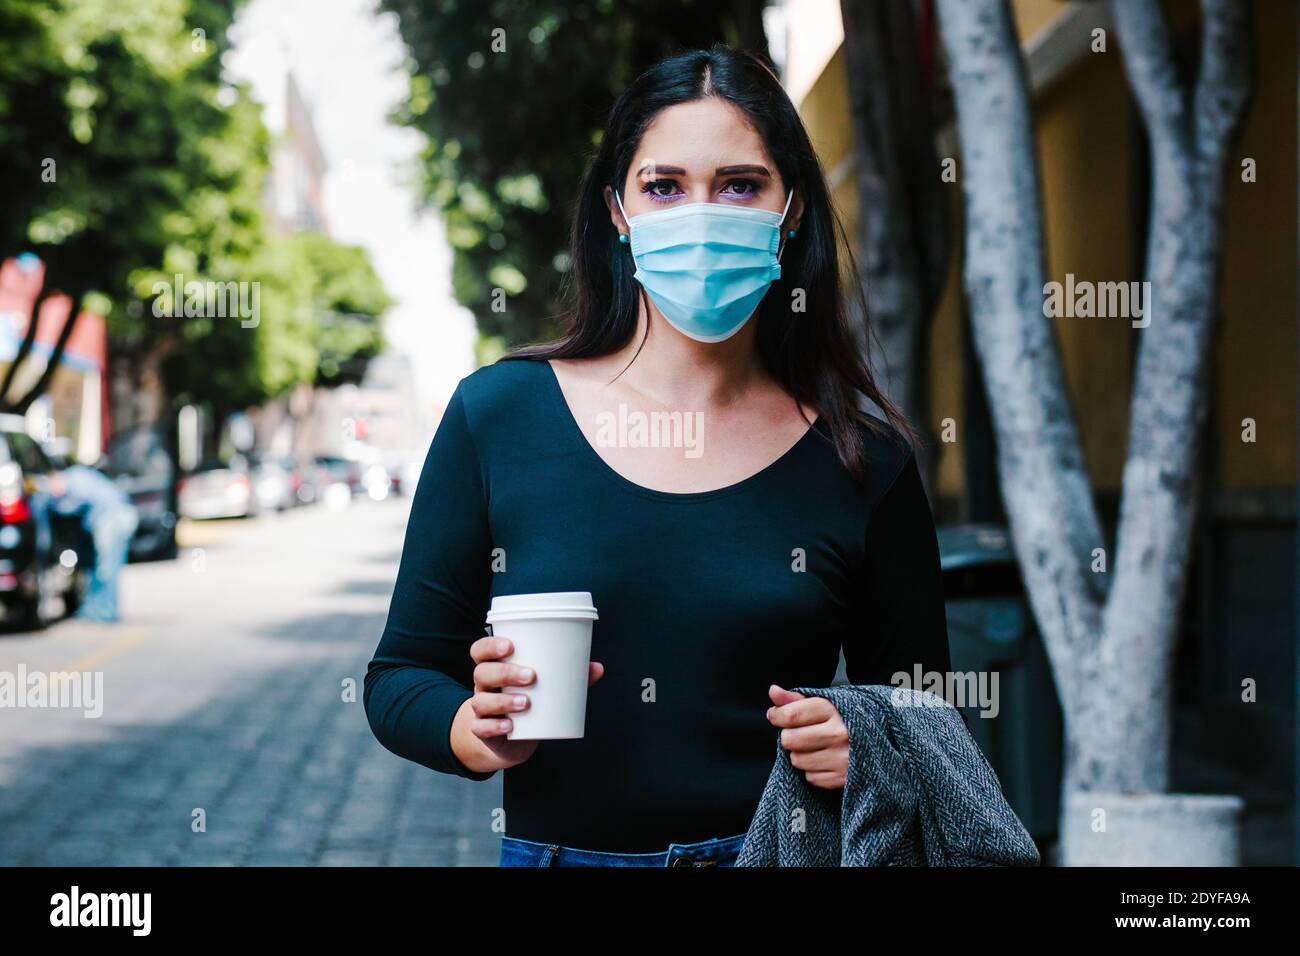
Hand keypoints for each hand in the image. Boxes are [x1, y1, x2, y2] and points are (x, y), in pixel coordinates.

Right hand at [450, 635, 604, 772]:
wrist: (509, 739)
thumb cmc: (525, 700)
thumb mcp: (544, 687)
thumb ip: (569, 677)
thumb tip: (597, 667)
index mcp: (494, 667)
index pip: (481, 650)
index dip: (490, 645)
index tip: (510, 646)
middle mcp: (484, 686)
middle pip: (482, 672)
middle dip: (505, 672)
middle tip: (531, 675)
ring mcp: (481, 709)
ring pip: (482, 701)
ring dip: (503, 700)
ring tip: (526, 702)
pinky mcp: (483, 731)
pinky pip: (481, 728)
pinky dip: (494, 726)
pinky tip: (509, 726)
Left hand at [765, 685, 848, 789]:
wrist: (884, 737)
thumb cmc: (846, 718)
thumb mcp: (825, 702)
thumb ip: (796, 699)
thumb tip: (772, 691)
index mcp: (833, 710)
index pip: (791, 715)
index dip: (776, 716)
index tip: (776, 716)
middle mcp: (839, 734)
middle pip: (790, 740)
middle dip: (790, 736)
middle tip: (802, 732)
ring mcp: (842, 758)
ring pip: (797, 760)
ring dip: (800, 754)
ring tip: (816, 746)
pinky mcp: (844, 778)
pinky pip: (810, 777)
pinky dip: (813, 770)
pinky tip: (825, 760)